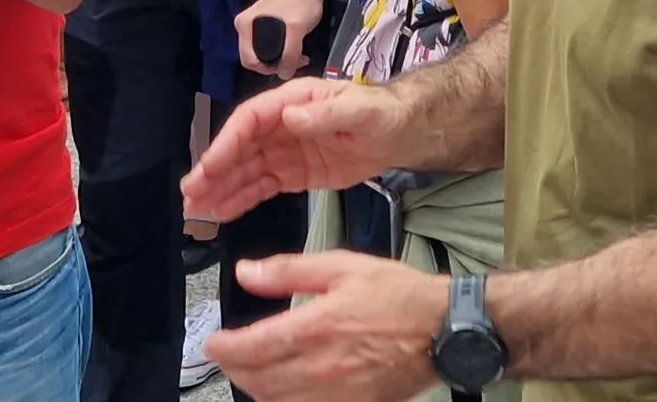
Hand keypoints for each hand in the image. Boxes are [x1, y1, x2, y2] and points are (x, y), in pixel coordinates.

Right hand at [183, 77, 405, 221]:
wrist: (397, 132)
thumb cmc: (379, 112)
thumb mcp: (359, 110)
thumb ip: (326, 113)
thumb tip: (290, 116)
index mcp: (290, 102)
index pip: (250, 121)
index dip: (227, 142)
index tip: (209, 166)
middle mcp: (279, 125)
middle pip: (238, 148)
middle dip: (213, 171)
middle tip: (190, 194)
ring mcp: (283, 151)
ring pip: (244, 171)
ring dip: (220, 189)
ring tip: (196, 210)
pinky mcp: (291, 173)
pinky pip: (260, 187)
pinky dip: (240, 199)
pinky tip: (222, 212)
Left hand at [206, 254, 450, 401]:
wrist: (444, 329)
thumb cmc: (399, 296)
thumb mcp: (342, 267)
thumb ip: (288, 271)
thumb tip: (247, 273)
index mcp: (315, 327)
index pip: (250, 348)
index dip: (222, 349)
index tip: (212, 342)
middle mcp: (321, 366)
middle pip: (257, 381)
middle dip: (233, 370)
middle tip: (228, 356)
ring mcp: (337, 393)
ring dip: (256, 389)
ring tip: (252, 372)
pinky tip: (284, 390)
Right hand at [237, 0, 325, 76]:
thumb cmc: (301, 0)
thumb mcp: (297, 30)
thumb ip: (290, 54)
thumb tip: (284, 73)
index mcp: (245, 25)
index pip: (248, 60)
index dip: (266, 69)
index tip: (284, 68)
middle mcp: (245, 25)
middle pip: (254, 58)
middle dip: (274, 65)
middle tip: (294, 63)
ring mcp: (254, 24)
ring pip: (263, 53)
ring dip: (280, 59)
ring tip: (298, 57)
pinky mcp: (264, 23)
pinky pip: (268, 45)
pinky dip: (281, 50)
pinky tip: (295, 50)